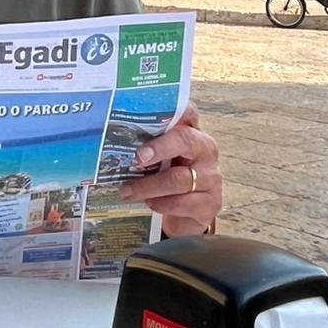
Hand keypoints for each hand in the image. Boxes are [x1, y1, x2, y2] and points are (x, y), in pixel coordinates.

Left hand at [120, 101, 221, 236]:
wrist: (187, 214)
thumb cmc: (170, 178)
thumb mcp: (162, 158)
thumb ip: (149, 143)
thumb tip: (115, 134)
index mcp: (194, 133)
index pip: (188, 112)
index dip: (170, 112)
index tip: (148, 118)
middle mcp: (207, 152)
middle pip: (184, 141)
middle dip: (157, 150)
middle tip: (135, 160)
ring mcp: (212, 179)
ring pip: (177, 179)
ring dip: (148, 186)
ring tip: (127, 191)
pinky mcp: (210, 205)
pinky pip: (181, 203)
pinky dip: (160, 204)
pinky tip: (149, 203)